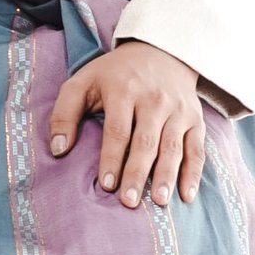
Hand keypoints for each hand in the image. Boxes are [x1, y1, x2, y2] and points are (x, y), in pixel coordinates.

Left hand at [48, 41, 204, 208]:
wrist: (161, 52)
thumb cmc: (115, 74)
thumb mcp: (84, 81)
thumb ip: (65, 112)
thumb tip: (58, 150)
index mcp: (124, 89)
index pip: (118, 129)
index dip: (111, 158)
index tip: (106, 184)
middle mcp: (154, 100)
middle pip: (146, 141)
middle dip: (137, 173)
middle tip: (129, 201)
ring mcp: (178, 110)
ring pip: (172, 147)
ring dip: (166, 176)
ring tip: (158, 202)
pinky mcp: (195, 120)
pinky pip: (197, 149)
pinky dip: (193, 173)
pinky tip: (186, 195)